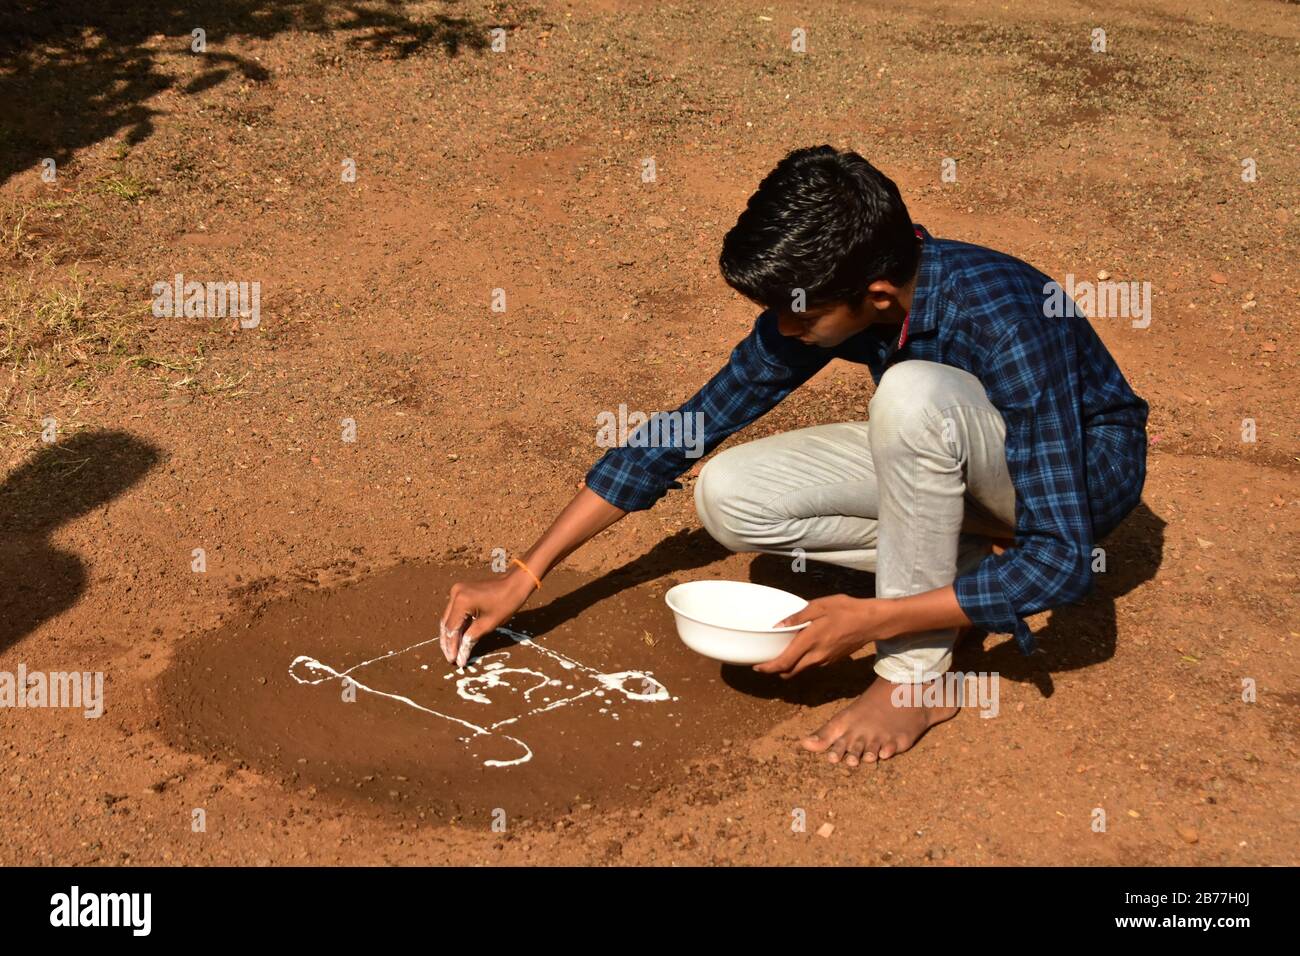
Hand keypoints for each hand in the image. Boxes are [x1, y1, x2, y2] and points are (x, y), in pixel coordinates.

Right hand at [439, 570, 536, 666]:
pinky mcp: (460, 592)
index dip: (452, 647)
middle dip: (448, 642)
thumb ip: (471, 639)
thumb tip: (460, 657)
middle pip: (446, 623)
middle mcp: (455, 594)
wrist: (514, 583)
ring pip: (448, 618)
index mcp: (461, 601)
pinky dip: (456, 625)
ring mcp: (456, 591)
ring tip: (453, 652)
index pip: (452, 629)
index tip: (454, 661)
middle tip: (451, 659)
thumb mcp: (488, 624)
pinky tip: (458, 638)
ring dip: (451, 635)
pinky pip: (455, 611)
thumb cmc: (506, 603)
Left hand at [752, 594, 894, 677]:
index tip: (757, 667)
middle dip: (776, 670)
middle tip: (766, 663)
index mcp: (810, 641)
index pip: (784, 662)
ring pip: (802, 669)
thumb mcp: (819, 606)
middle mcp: (816, 656)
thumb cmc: (846, 610)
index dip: (769, 668)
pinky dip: (802, 662)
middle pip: (790, 671)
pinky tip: (802, 649)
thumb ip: (797, 617)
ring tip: (781, 654)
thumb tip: (778, 626)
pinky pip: (812, 664)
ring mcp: (825, 660)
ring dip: (789, 667)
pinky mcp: (833, 660)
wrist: (872, 622)